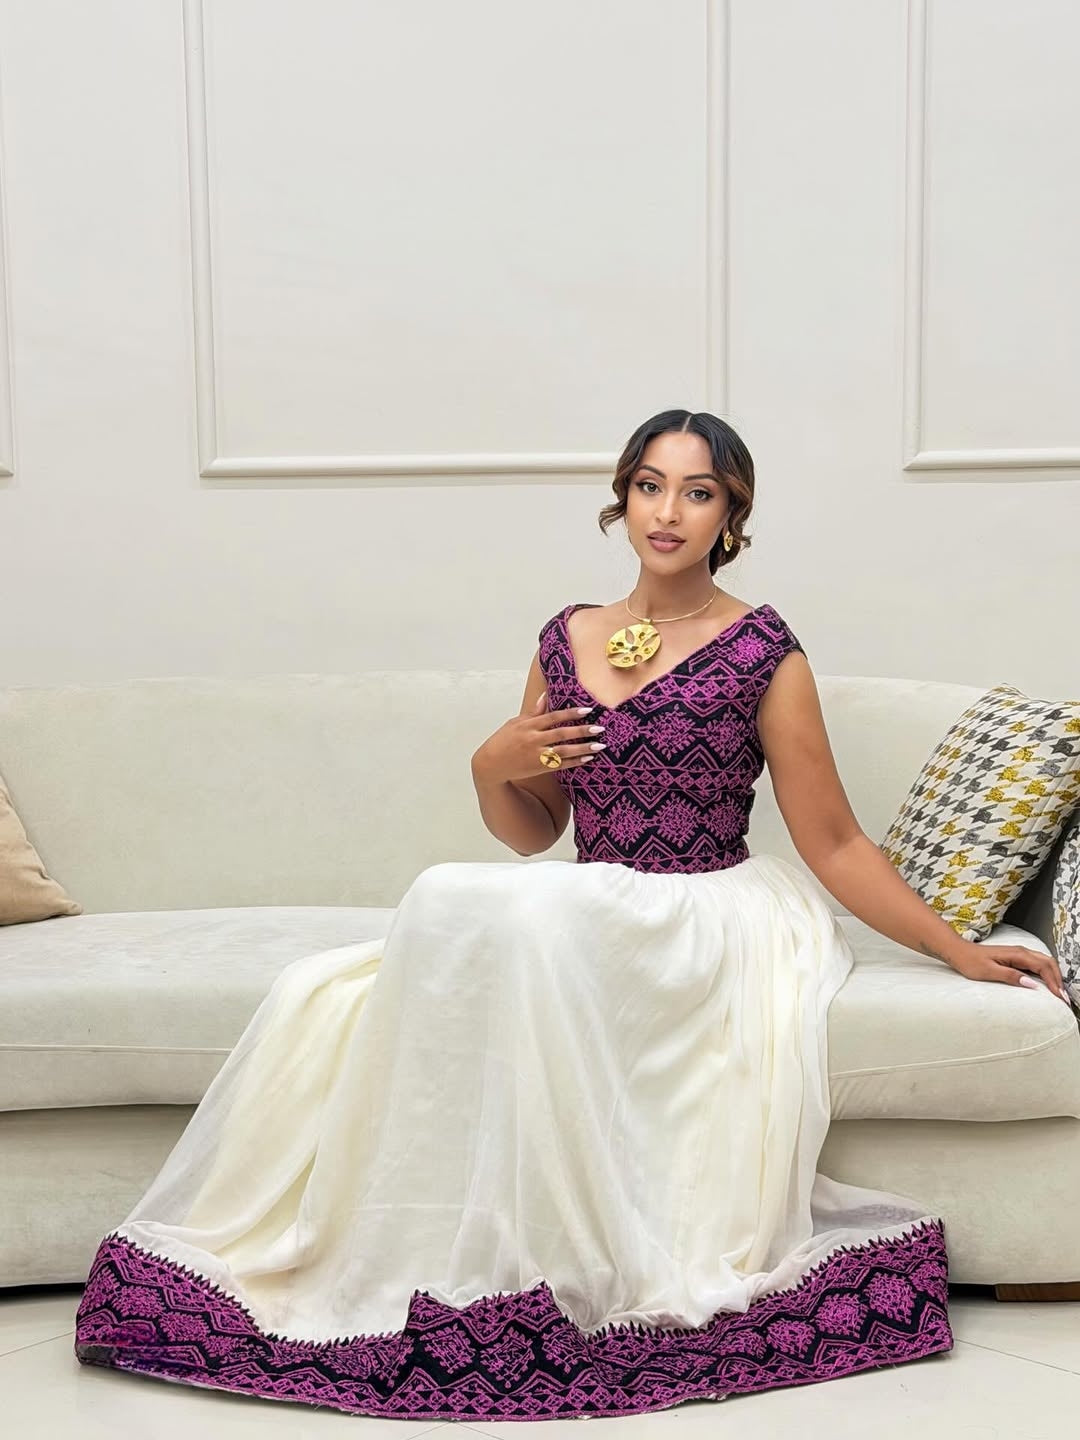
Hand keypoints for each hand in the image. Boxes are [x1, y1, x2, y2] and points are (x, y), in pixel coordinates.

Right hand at [472, 690, 604, 784]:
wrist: (490, 765)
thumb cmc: (502, 740)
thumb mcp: (515, 723)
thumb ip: (534, 711)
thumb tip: (546, 695)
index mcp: (528, 725)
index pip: (553, 717)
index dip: (570, 713)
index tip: (587, 710)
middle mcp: (533, 740)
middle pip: (561, 734)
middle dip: (581, 731)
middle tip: (599, 728)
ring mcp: (536, 755)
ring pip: (564, 751)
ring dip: (583, 748)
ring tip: (599, 745)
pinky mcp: (539, 768)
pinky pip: (561, 765)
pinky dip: (575, 761)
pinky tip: (587, 758)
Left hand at [945, 939, 1070, 1006]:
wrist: (958, 952)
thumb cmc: (970, 962)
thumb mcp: (989, 972)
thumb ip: (1011, 976)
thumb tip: (1032, 983)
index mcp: (1017, 954)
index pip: (1044, 968)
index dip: (1055, 983)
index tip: (1061, 998)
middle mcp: (1021, 952)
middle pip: (1049, 963)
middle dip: (1059, 980)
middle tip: (1064, 998)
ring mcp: (1018, 954)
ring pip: (1044, 963)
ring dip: (1054, 976)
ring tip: (1059, 993)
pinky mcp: (1015, 958)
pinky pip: (1036, 964)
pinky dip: (1046, 974)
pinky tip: (1047, 985)